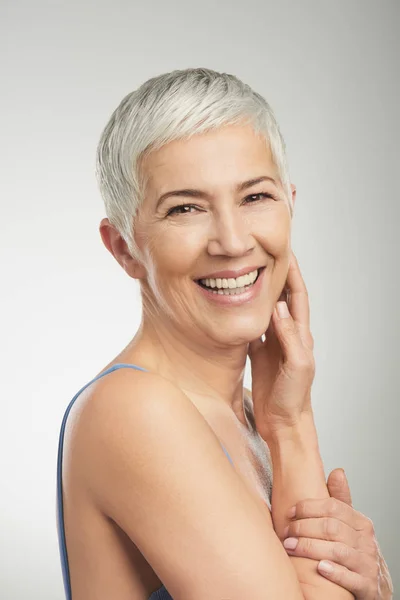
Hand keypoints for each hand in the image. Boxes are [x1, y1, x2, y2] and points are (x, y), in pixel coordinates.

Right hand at [248, 250, 315, 439]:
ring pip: (263, 311)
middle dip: (273, 276)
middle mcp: (286, 335)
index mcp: (300, 335)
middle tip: (261, 256)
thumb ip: (288, 336)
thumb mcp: (297, 365)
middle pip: (280, 298)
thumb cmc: (295, 397)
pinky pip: (249, 330)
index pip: (297, 296)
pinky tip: (232, 307)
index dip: (293, 274)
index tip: (285, 252)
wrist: (282, 422)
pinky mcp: (257, 354)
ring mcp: (271, 344)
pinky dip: (242, 316)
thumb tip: (278, 307)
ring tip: (245, 274)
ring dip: (257, 293)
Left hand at [282, 469, 393, 598]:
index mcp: (360, 522)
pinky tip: (319, 568)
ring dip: (310, 548)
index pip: (333, 507)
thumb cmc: (354, 548)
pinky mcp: (367, 584)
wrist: (373, 582)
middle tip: (285, 532)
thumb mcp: (349, 524)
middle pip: (331, 528)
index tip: (289, 512)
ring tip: (291, 547)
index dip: (308, 507)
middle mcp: (366, 541)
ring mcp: (367, 563)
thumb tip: (337, 471)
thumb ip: (341, 500)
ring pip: (338, 551)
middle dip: (304, 528)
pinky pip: (350, 577)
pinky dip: (335, 572)